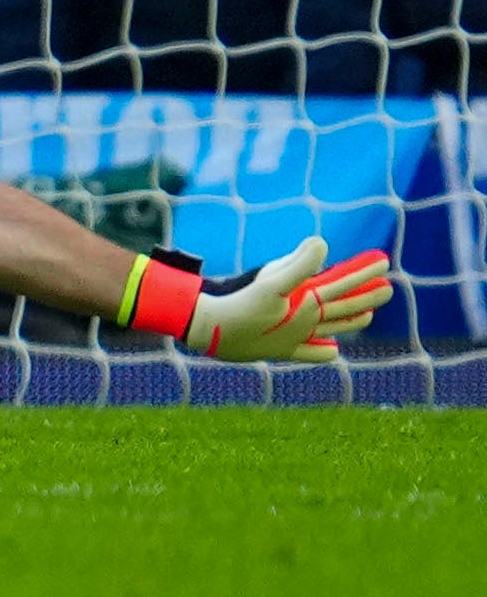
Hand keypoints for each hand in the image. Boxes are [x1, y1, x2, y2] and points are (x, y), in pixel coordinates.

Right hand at [139, 238, 394, 362]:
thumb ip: (298, 263)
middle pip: (345, 308)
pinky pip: (310, 352)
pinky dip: (324, 349)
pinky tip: (331, 348)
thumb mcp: (267, 281)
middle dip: (368, 296)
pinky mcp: (281, 350)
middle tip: (387, 289)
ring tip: (368, 316)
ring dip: (353, 320)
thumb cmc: (238, 305)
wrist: (209, 331)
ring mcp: (296, 339)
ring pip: (333, 329)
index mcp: (307, 305)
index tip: (384, 263)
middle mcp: (307, 324)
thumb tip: (322, 244)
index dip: (364, 272)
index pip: (343, 285)